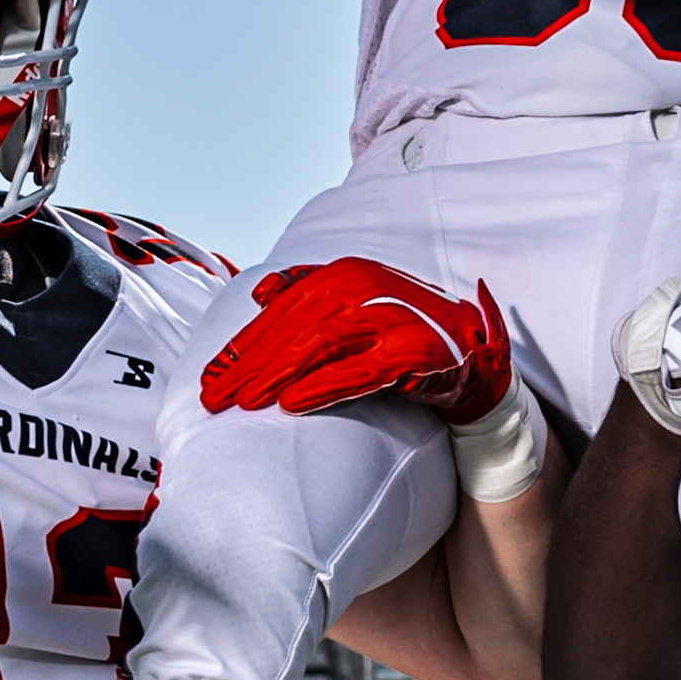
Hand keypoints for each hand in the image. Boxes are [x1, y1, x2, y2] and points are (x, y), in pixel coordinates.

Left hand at [198, 256, 518, 428]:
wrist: (471, 349)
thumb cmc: (401, 328)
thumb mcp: (353, 302)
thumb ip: (307, 291)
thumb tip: (260, 291)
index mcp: (341, 274)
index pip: (279, 311)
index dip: (241, 344)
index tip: (209, 374)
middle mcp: (361, 287)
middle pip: (290, 328)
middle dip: (247, 364)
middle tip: (212, 396)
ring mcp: (388, 317)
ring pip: (317, 346)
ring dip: (273, 375)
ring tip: (241, 402)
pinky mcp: (411, 352)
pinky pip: (359, 372)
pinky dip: (322, 387)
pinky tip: (291, 405)